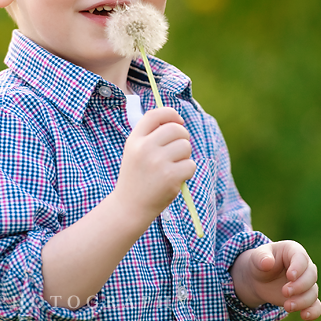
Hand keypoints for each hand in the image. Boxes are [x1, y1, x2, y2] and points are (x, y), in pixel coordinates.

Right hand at [113, 107, 195, 222]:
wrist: (130, 206)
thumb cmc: (136, 176)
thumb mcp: (134, 151)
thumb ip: (150, 134)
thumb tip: (176, 120)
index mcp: (135, 140)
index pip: (155, 114)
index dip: (171, 114)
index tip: (178, 121)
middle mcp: (145, 148)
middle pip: (176, 129)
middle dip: (183, 137)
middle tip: (179, 149)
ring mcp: (158, 162)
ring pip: (185, 146)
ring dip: (185, 156)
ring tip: (174, 166)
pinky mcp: (170, 176)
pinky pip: (190, 165)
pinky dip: (187, 171)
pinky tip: (175, 179)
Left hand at [231, 240, 320, 320]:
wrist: (259, 278)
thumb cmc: (260, 262)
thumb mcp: (257, 257)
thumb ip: (261, 257)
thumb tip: (267, 262)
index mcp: (294, 251)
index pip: (301, 258)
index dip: (298, 267)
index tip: (291, 276)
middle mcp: (304, 267)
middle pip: (311, 276)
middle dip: (300, 286)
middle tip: (285, 292)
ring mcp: (306, 283)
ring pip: (313, 292)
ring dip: (302, 301)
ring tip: (286, 306)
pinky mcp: (305, 298)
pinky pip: (316, 305)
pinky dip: (313, 312)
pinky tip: (304, 316)